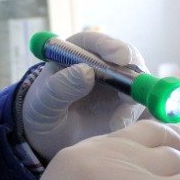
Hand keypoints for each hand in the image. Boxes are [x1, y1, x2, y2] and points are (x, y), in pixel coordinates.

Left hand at [21, 31, 147, 160]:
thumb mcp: (44, 101)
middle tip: (129, 91)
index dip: (108, 46)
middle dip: (132, 71)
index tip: (118, 57)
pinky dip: (131, 115)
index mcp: (77, 52)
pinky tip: (116, 127)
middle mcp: (102, 63)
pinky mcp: (126, 103)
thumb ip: (61, 86)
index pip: (94, 42)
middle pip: (126, 57)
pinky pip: (138, 105)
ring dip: (133, 99)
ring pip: (137, 82)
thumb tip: (86, 71)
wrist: (49, 137)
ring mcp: (117, 83)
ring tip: (116, 121)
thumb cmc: (42, 111)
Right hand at [35, 120, 179, 179]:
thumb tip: (127, 176)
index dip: (158, 139)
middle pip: (161, 138)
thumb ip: (96, 174)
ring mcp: (138, 170)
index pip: (136, 130)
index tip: (167, 149)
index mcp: (87, 151)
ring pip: (177, 161)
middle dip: (176, 151)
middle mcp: (114, 152)